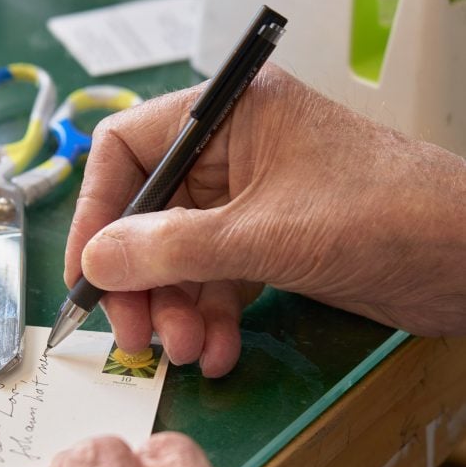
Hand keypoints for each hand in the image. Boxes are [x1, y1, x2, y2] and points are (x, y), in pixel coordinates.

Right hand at [66, 65, 465, 376]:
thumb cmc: (378, 215)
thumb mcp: (262, 234)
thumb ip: (170, 248)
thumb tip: (95, 263)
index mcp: (226, 113)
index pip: (128, 149)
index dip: (97, 212)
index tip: (88, 274)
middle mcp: (232, 150)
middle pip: (150, 212)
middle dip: (141, 278)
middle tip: (138, 335)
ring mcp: (253, 198)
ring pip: (182, 254)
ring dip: (177, 308)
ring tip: (186, 352)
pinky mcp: (274, 241)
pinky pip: (220, 277)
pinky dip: (212, 316)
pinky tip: (217, 352)